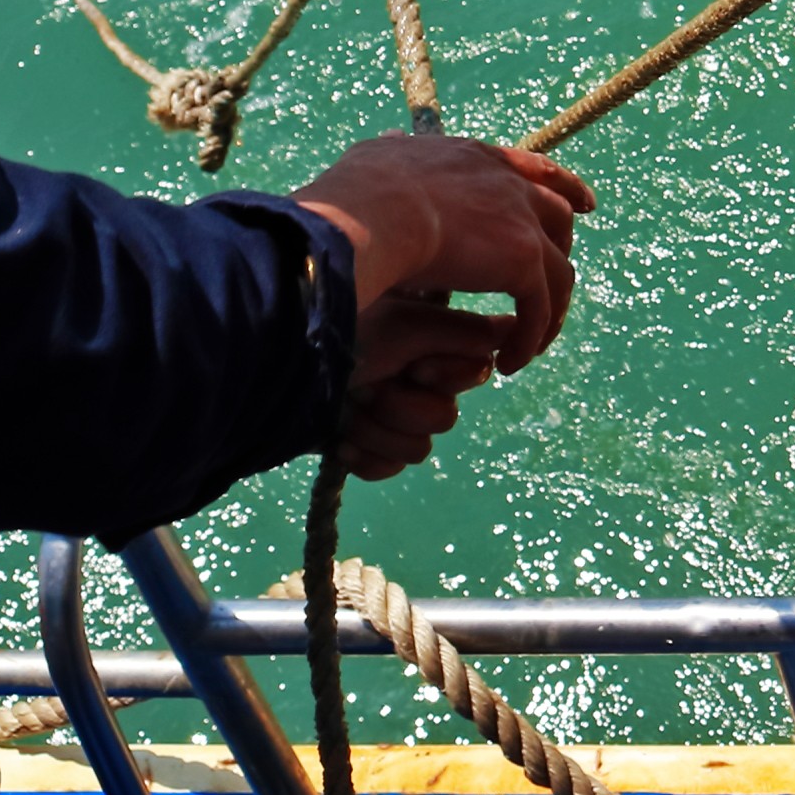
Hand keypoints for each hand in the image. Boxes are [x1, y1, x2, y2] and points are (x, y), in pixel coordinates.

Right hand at [298, 130, 589, 386]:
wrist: (370, 212)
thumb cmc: (357, 193)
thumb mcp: (379, 160)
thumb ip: (392, 156)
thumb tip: (392, 143)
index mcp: (475, 159)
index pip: (531, 168)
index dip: (562, 186)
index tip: (585, 203)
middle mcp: (507, 185)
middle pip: (557, 216)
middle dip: (562, 249)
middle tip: (555, 283)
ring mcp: (520, 222)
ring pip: (558, 272)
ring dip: (548, 310)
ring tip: (529, 343)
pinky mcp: (522, 262)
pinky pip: (540, 308)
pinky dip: (530, 338)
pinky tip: (512, 362)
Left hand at [338, 302, 507, 479]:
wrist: (279, 368)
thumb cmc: (347, 337)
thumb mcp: (409, 327)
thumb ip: (466, 333)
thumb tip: (515, 324)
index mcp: (428, 350)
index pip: (470, 375)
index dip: (444, 377)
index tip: (416, 366)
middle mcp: (413, 384)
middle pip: (444, 419)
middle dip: (402, 405)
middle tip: (370, 384)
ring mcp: (388, 419)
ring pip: (417, 450)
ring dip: (377, 429)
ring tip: (348, 409)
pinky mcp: (364, 450)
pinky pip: (388, 470)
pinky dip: (363, 455)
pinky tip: (341, 441)